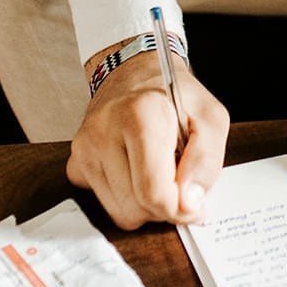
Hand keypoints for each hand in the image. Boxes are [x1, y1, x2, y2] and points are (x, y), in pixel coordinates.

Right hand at [67, 47, 228, 229]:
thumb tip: (189, 203)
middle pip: (135, 208)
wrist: (134, 74)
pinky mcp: (75, 162)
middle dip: (164, 206)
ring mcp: (85, 148)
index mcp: (140, 115)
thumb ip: (207, 160)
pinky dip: (126, 198)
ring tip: (157, 171)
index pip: (153, 192)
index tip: (193, 203)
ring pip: (119, 213)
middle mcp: (104, 130)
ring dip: (145, 204)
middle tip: (177, 180)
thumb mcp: (210, 117)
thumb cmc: (174, 95)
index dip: (180, 209)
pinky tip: (136, 171)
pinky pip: (104, 204)